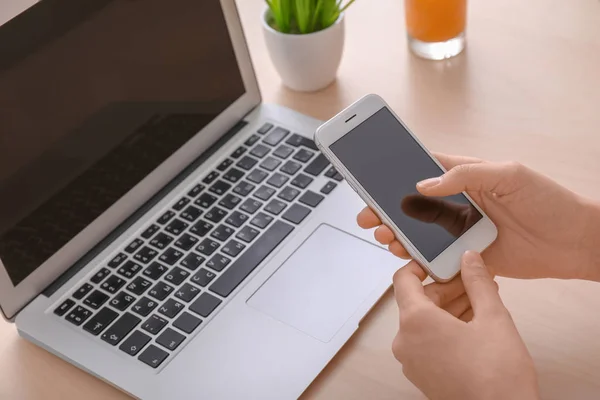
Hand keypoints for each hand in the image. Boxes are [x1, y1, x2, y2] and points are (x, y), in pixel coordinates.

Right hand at [357, 153, 599, 280]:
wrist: (574, 243)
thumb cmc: (548, 201)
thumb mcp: (509, 174)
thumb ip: (465, 175)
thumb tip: (426, 184)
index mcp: (466, 176)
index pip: (424, 169)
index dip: (397, 173)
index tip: (373, 179)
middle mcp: (459, 202)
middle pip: (413, 204)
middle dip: (387, 209)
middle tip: (369, 216)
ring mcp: (461, 229)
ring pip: (419, 231)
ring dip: (397, 233)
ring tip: (384, 236)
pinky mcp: (466, 255)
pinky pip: (435, 256)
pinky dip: (417, 257)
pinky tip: (405, 255)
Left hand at [394, 252, 538, 399]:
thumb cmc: (497, 374)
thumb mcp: (493, 317)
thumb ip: (478, 282)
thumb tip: (469, 258)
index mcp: (415, 321)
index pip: (404, 279)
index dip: (421, 265)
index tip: (441, 261)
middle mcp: (405, 340)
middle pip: (418, 301)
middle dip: (447, 288)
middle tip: (475, 281)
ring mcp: (411, 361)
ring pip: (424, 322)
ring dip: (449, 308)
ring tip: (481, 301)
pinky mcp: (422, 375)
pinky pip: (427, 341)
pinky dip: (445, 329)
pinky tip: (473, 325)